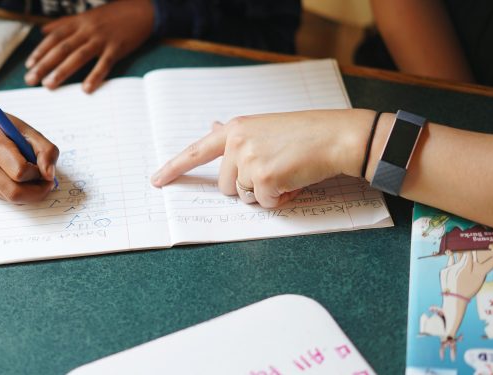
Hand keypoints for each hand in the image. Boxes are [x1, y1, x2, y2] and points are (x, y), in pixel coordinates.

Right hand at [0, 113, 58, 202]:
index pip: (20, 172)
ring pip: (12, 200)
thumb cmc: (6, 129)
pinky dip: (22, 193)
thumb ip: (46, 151)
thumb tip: (49, 176)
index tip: (44, 167)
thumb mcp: (30, 132)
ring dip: (31, 194)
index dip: (38, 173)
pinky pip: (8, 198)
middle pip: (15, 193)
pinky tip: (25, 180)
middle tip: (48, 182)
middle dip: (38, 192)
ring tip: (37, 179)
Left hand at [24, 0, 154, 92]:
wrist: (141, 10)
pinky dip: (95, 76)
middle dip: (44, 64)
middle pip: (62, 48)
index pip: (54, 37)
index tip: (29, 65)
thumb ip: (64, 24)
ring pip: (78, 56)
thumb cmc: (112, 15)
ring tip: (49, 85)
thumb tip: (43, 31)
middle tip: (31, 80)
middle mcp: (87, 30)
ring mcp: (102, 39)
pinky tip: (86, 89)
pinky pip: (104, 63)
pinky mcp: (117, 47)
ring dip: (62, 71)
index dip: (40, 51)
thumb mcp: (86, 15)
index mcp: (79, 22)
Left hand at [150, 109, 374, 207]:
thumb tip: (212, 128)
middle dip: (248, 187)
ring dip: (265, 193)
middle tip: (274, 170)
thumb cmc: (305, 134)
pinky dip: (281, 198)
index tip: (156, 181)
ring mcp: (249, 160)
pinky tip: (294, 180)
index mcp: (235, 129)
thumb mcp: (264, 127)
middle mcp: (237, 143)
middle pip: (225, 186)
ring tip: (286, 172)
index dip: (174, 168)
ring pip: (244, 197)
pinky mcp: (264, 178)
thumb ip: (236, 134)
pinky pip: (265, 203)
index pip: (196, 151)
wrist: (336, 136)